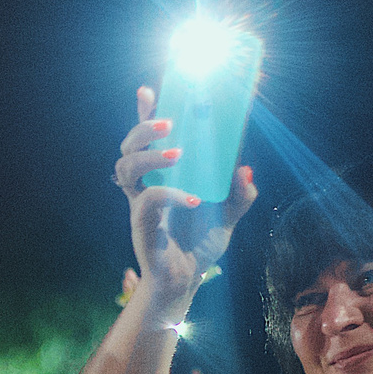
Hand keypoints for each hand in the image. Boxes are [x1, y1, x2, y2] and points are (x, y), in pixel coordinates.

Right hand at [115, 86, 257, 316]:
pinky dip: (170, 195)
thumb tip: (247, 170)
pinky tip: (193, 199)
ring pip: (126, 167)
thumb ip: (239, 194)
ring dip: (150, 155)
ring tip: (177, 153)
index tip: (150, 90)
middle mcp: (146, 186)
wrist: (185, 283)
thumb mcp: (227, 215)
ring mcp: (140, 205)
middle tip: (170, 122)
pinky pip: (147, 201)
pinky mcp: (141, 225)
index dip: (145, 114)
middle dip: (143, 128)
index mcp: (162, 177)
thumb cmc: (198, 246)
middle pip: (129, 147)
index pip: (149, 140)